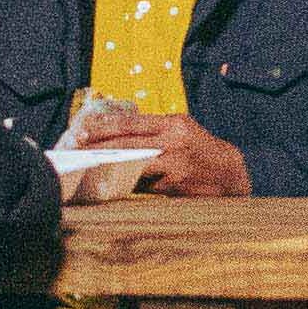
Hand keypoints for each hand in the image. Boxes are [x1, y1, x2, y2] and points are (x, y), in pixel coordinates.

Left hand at [67, 103, 250, 201]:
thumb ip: (155, 132)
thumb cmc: (200, 150)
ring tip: (88, 167)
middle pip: (127, 142)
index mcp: (174, 123)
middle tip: (76, 149)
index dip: (104, 126)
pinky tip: (115, 186)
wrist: (231, 174)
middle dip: (98, 146)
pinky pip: (145, 186)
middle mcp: (174, 141)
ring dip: (109, 167)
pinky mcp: (175, 186)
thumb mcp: (182, 131)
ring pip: (132, 164)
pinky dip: (130, 185)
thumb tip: (118, 137)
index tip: (83, 129)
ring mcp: (175, 165)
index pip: (132, 122)